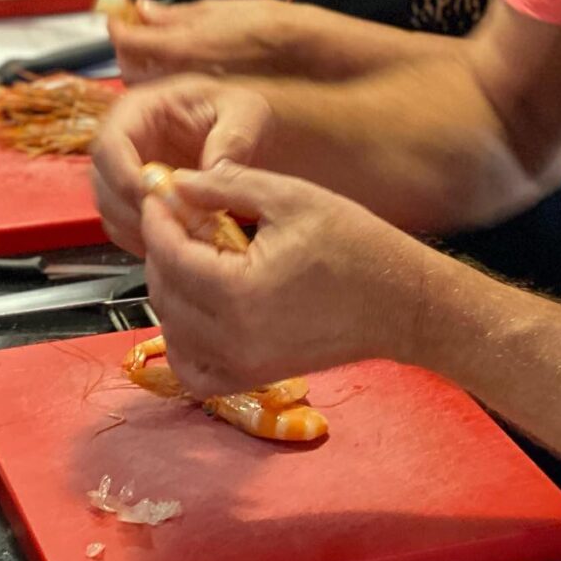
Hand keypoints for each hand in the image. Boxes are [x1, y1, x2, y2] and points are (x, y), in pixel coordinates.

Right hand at [92, 74, 274, 255]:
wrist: (251, 133)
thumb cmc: (242, 112)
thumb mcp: (246, 113)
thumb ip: (231, 139)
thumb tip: (211, 172)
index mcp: (142, 109)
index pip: (110, 144)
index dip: (123, 176)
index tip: (153, 201)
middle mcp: (127, 140)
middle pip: (103, 181)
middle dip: (132, 210)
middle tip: (172, 228)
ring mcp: (129, 170)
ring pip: (111, 209)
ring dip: (140, 229)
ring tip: (183, 238)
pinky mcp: (139, 198)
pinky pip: (126, 226)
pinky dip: (146, 240)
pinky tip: (177, 245)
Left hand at [110, 0, 290, 83]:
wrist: (298, 53)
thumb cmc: (262, 23)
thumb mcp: (215, 8)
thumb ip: (174, 14)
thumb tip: (142, 7)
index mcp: (179, 46)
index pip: (128, 41)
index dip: (117, 28)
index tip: (116, 16)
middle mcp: (180, 73)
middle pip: (130, 68)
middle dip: (126, 50)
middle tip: (133, 30)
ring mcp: (191, 90)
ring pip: (147, 84)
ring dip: (141, 64)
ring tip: (151, 46)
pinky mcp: (204, 101)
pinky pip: (168, 92)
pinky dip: (160, 77)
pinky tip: (173, 64)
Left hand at [140, 161, 428, 394]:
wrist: (401, 302)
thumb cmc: (356, 243)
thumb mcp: (290, 196)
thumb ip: (226, 187)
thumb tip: (176, 182)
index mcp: (239, 290)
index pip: (169, 253)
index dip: (158, 218)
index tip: (161, 194)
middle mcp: (233, 338)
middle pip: (164, 291)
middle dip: (162, 249)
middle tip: (179, 217)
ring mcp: (242, 365)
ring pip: (170, 330)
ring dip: (169, 290)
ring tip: (192, 254)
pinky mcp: (254, 377)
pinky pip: (193, 369)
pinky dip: (182, 340)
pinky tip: (196, 307)